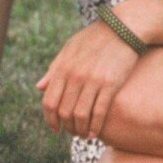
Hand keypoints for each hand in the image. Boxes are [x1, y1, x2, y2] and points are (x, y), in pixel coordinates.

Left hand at [36, 21, 141, 139]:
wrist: (123, 27)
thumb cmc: (95, 37)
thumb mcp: (70, 48)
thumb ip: (54, 68)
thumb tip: (39, 87)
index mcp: (62, 67)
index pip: (49, 102)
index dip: (50, 119)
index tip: (56, 127)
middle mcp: (74, 76)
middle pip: (63, 112)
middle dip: (66, 127)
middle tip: (72, 132)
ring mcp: (92, 81)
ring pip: (80, 116)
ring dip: (80, 130)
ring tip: (84, 134)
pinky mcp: (110, 84)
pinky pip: (98, 113)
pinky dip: (95, 127)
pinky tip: (96, 132)